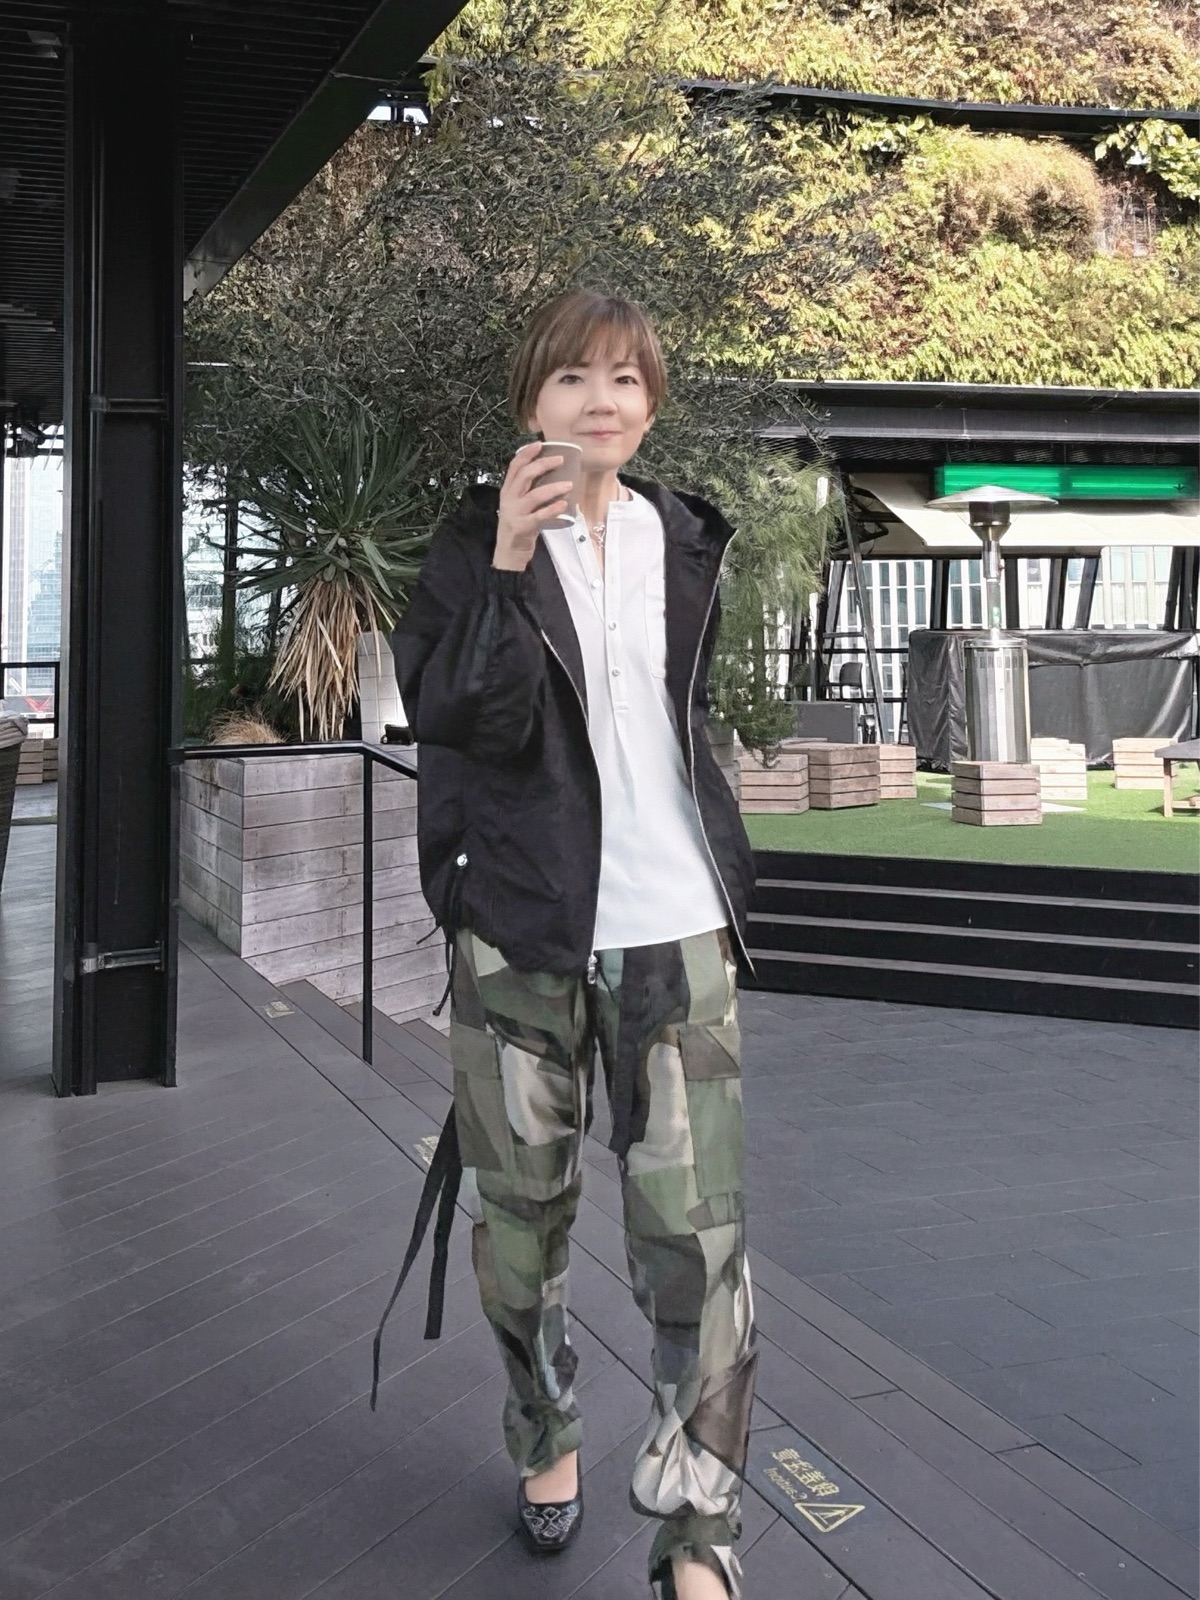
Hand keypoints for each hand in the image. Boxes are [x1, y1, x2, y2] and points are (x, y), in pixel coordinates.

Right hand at [493, 442, 571, 571]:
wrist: (509, 552)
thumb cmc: (519, 525)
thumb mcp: (519, 504)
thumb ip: (529, 490)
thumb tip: (552, 474)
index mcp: (507, 491)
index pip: (514, 466)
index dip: (526, 454)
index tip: (539, 444)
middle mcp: (509, 499)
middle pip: (524, 476)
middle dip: (543, 464)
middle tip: (560, 460)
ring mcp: (515, 513)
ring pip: (534, 495)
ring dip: (553, 488)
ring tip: (569, 484)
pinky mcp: (523, 527)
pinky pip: (540, 516)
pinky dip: (553, 509)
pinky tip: (564, 504)